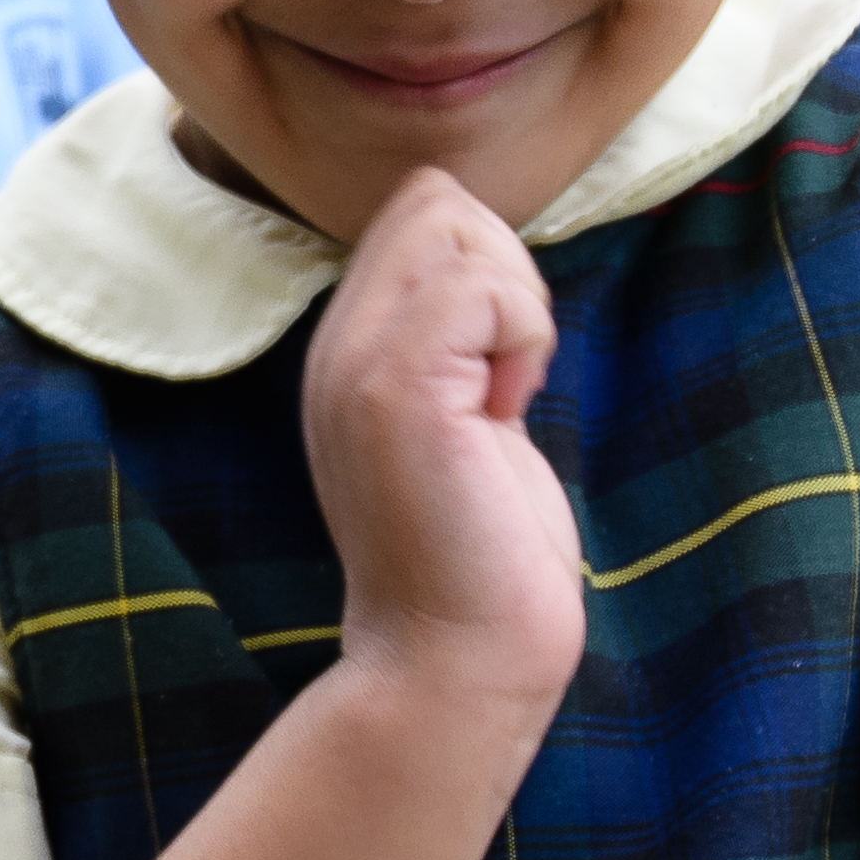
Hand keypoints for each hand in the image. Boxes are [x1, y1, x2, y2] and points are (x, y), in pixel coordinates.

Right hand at [299, 167, 581, 726]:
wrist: (457, 658)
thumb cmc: (483, 553)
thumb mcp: (463, 418)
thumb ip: (458, 344)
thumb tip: (500, 271)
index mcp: (350, 350)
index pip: (416, 212)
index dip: (483, 264)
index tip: (497, 366)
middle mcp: (336, 346)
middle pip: (434, 200)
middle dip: (505, 269)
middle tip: (506, 375)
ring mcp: (357, 362)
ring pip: (456, 224)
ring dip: (517, 302)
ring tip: (503, 395)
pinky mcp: (397, 387)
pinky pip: (480, 283)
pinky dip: (524, 332)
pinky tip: (507, 410)